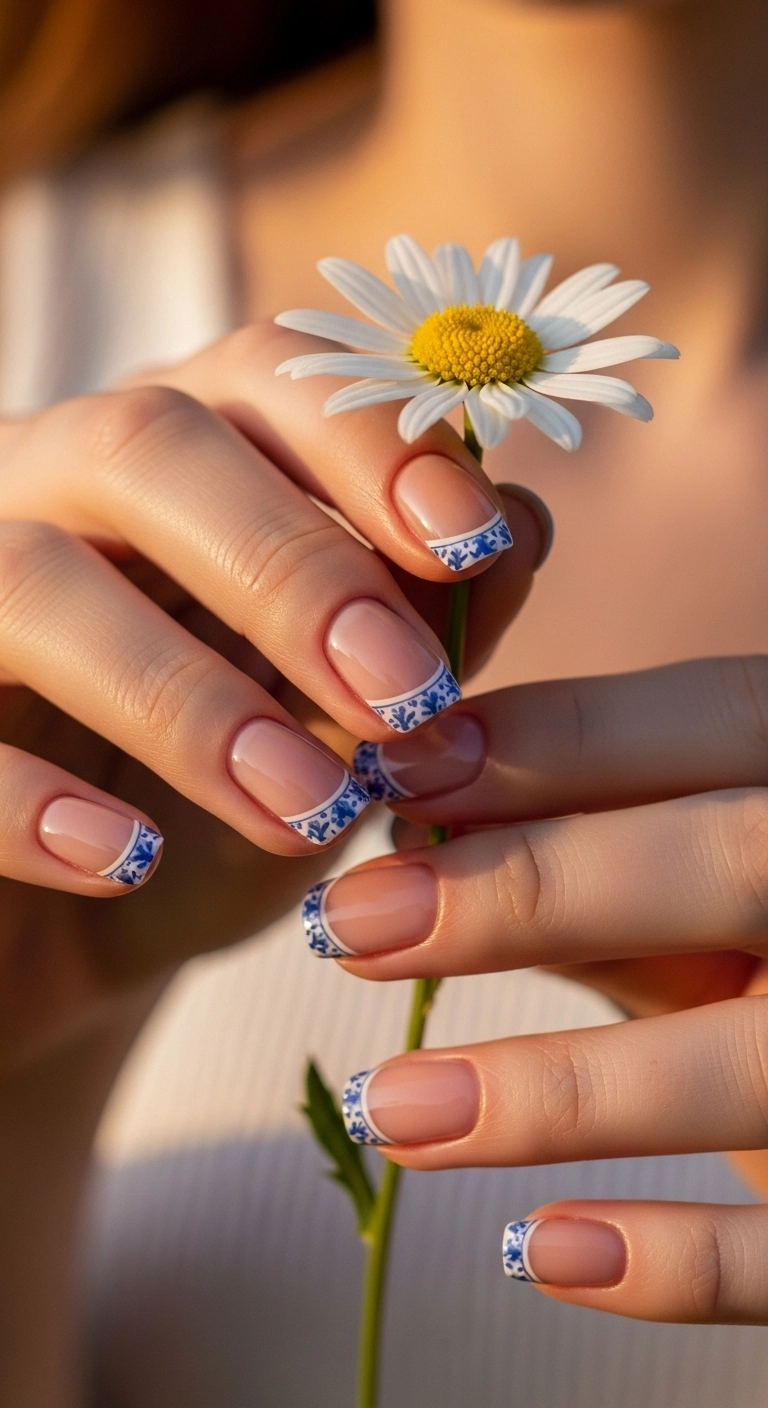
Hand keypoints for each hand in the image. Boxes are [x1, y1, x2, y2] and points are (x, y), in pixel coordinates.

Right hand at [0, 321, 548, 1067]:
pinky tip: (124, 858)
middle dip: (292, 563)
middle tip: (403, 695)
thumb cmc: (213, 811)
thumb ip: (424, 626)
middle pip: (147, 443)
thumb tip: (522, 526)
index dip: (371, 440)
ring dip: (186, 696)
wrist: (60, 937)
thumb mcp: (334, 727)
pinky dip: (28, 799)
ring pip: (34, 578)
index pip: (265, 376)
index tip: (472, 543)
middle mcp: (51, 488)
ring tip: (306, 807)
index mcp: (179, 459)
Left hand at [310, 656, 767, 1323]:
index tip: (394, 769)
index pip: (726, 719)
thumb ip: (607, 852)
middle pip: (736, 865)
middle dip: (533, 886)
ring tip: (391, 1104)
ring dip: (554, 1091)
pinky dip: (670, 1261)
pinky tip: (531, 1249)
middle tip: (349, 922)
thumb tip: (415, 834)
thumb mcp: (720, 891)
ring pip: (750, 1066)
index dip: (562, 737)